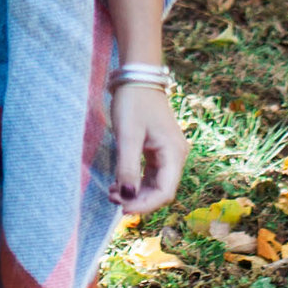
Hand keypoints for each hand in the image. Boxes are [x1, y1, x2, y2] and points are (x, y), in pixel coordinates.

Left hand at [109, 79, 183, 215]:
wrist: (138, 78)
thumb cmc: (133, 103)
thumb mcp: (127, 136)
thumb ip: (127, 167)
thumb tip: (127, 196)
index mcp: (173, 154)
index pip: (164, 192)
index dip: (145, 205)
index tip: (122, 209)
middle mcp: (176, 157)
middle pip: (161, 191)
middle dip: (138, 200)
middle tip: (112, 200)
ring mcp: (168, 154)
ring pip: (155, 185)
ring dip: (135, 192)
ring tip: (111, 193)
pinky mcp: (159, 151)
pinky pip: (150, 175)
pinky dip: (135, 182)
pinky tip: (118, 184)